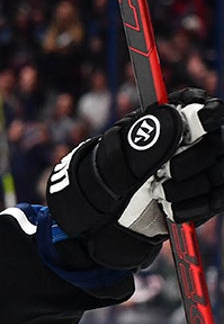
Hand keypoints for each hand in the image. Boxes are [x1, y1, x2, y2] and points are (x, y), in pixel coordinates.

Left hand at [47, 87, 223, 269]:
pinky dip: (188, 206)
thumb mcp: (116, 159)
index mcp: (173, 122)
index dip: (208, 113)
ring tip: (158, 191)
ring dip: (185, 187)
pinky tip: (167, 207)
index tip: (202, 119)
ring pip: (218, 174)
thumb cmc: (112, 177)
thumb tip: (172, 122)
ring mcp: (207, 170)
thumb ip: (144, 141)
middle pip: (217, 144)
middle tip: (165, 171)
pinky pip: (214, 200)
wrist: (110, 215)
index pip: (207, 108)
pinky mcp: (210, 196)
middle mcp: (198, 143)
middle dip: (190, 160)